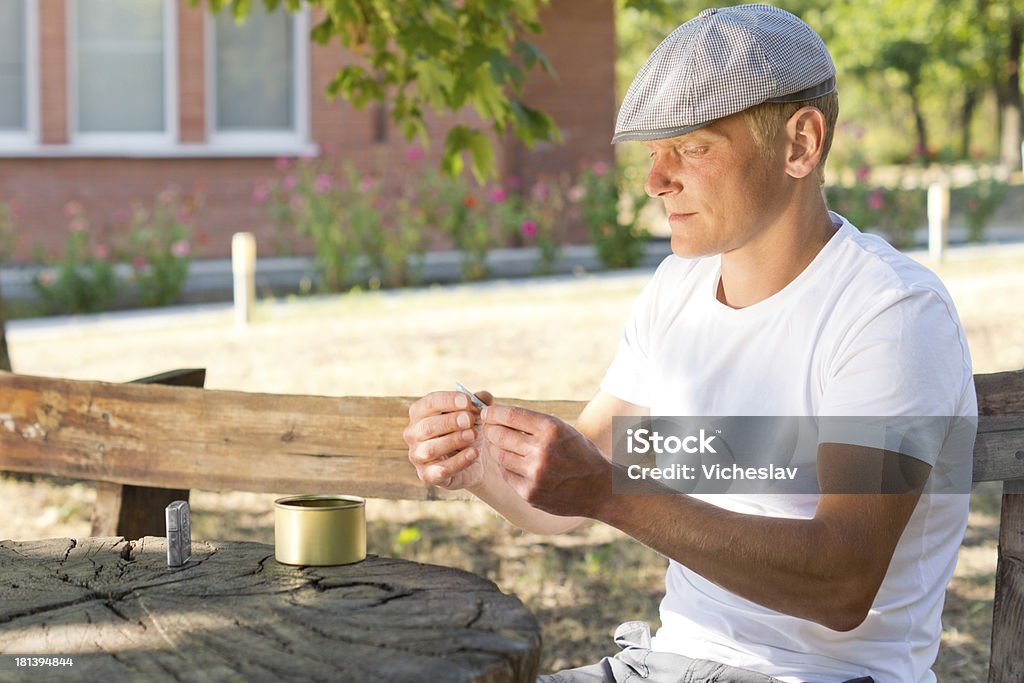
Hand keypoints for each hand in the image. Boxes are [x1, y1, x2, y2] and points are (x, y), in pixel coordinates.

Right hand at [404, 389, 492, 489]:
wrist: (476, 459)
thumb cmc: (468, 429)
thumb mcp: (475, 413)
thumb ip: (480, 401)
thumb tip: (483, 396)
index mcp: (420, 413)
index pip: (429, 403)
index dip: (448, 400)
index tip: (467, 401)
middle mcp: (413, 434)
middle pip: (427, 426)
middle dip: (450, 421)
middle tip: (470, 420)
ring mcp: (417, 456)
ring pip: (430, 449)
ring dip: (454, 440)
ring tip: (473, 435)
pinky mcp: (426, 475)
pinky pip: (439, 470)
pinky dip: (458, 462)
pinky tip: (474, 453)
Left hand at [481, 404, 610, 517]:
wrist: (601, 489)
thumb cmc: (580, 453)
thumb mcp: (563, 429)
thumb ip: (534, 423)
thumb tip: (498, 415)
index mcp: (552, 429)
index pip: (510, 415)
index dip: (493, 413)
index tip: (487, 413)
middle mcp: (542, 451)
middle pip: (499, 435)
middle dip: (491, 430)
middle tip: (490, 428)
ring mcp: (535, 474)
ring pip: (499, 455)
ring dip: (497, 448)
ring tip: (503, 446)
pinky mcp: (529, 493)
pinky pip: (506, 474)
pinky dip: (507, 467)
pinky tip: (515, 463)